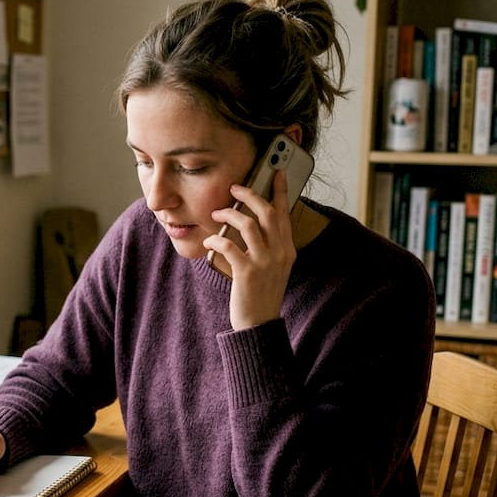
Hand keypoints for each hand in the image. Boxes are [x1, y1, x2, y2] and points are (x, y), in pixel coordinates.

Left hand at [205, 168, 296, 329]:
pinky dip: (216, 239)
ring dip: (229, 214)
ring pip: (249, 224)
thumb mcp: (272, 268)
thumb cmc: (260, 294)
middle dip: (251, 195)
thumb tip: (252, 222)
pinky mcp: (247, 273)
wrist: (259, 325)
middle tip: (235, 188)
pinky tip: (209, 241)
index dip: (280, 191)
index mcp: (287, 250)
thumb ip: (269, 246)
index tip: (277, 172)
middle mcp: (280, 253)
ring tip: (216, 214)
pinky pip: (229, 245)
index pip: (285, 213)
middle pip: (268, 213)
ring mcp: (265, 263)